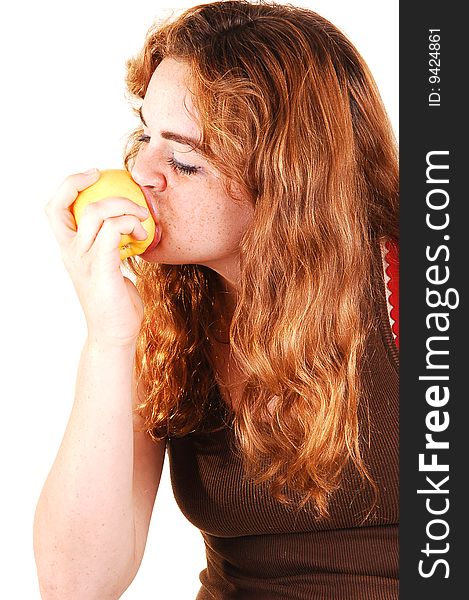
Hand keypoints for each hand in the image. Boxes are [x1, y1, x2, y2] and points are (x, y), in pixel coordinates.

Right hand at [46, 169, 149, 345]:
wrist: (115, 334)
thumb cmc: (117, 302)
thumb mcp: (109, 266)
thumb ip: (110, 245)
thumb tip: (127, 225)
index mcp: (70, 249)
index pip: (54, 208)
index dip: (69, 184)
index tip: (94, 174)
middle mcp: (71, 252)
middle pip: (66, 204)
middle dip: (94, 186)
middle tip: (127, 193)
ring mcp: (84, 261)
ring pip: (96, 213)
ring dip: (125, 207)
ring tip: (142, 220)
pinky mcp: (102, 269)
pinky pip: (112, 232)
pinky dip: (129, 224)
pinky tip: (142, 233)